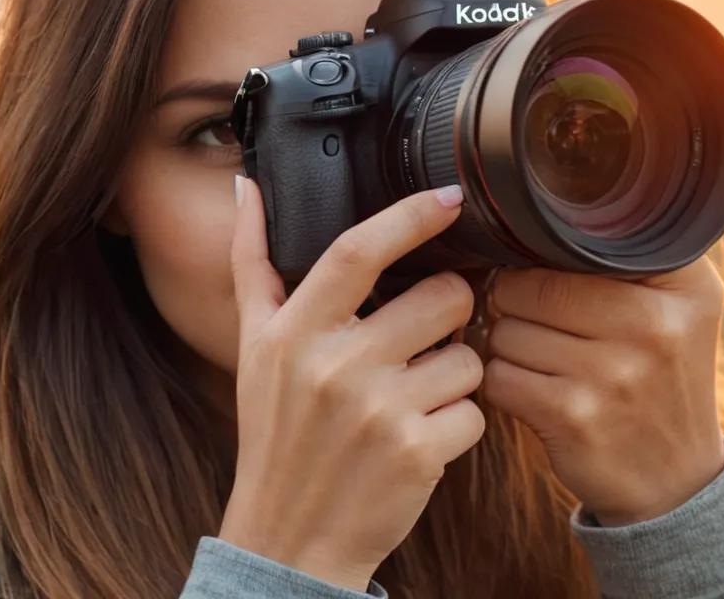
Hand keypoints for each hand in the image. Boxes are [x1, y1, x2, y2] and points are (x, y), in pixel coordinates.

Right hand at [219, 178, 484, 589]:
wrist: (289, 539)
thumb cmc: (277, 436)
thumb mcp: (253, 350)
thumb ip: (253, 265)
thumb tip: (247, 185)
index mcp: (293, 332)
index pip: (357, 251)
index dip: (409, 217)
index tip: (450, 197)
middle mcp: (334, 366)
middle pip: (442, 296)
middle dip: (451, 310)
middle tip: (428, 335)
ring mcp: (377, 411)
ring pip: (469, 356)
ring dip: (457, 375)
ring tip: (418, 396)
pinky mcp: (417, 453)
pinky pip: (476, 412)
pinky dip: (460, 425)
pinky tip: (423, 438)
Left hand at [480, 260, 723, 526]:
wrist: (676, 480)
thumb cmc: (661, 377)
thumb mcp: (680, 306)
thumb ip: (632, 253)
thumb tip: (540, 214)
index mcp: (683, 284)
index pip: (576, 241)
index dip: (545, 255)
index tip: (548, 274)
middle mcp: (655, 323)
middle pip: (529, 282)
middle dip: (514, 300)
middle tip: (534, 320)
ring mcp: (615, 373)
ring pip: (506, 328)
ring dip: (507, 344)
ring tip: (539, 359)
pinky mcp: (575, 417)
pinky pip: (498, 375)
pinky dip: (503, 381)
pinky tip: (531, 390)